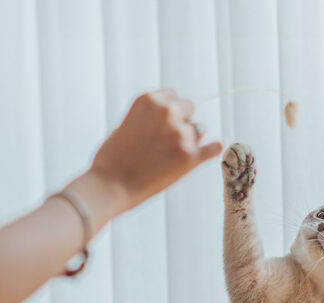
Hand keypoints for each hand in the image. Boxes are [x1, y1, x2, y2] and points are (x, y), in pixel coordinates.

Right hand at [90, 89, 222, 211]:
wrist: (110, 186)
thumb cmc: (112, 158)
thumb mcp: (126, 123)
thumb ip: (150, 117)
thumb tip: (175, 120)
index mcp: (150, 100)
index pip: (174, 95)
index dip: (169, 110)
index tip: (162, 123)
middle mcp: (168, 112)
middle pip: (189, 107)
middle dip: (181, 120)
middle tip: (167, 140)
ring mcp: (181, 135)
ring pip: (198, 129)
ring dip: (190, 138)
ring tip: (170, 155)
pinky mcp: (190, 158)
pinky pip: (213, 148)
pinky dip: (212, 149)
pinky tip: (212, 150)